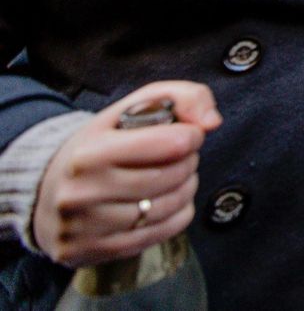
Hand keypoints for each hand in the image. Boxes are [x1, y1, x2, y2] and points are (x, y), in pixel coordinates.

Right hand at [33, 81, 220, 267]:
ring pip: (169, 206)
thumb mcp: (129, 109)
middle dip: (188, 162)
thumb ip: (179, 97)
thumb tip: (211, 122)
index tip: (188, 134)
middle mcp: (83, 192)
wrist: (46, 191)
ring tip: (174, 177)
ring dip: (186, 188)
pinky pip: (162, 232)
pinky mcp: (94, 251)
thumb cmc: (98, 146)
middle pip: (172, 176)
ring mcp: (86, 227)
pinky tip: (166, 201)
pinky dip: (177, 214)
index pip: (169, 143)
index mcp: (90, 152)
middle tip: (179, 156)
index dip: (191, 136)